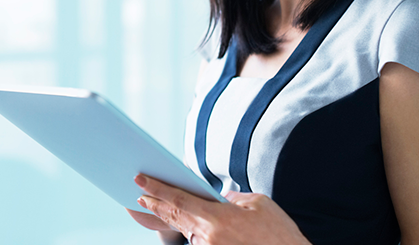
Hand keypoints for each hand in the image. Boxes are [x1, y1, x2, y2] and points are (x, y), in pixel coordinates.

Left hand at [134, 174, 310, 244]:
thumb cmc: (279, 234)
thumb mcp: (259, 204)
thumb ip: (234, 198)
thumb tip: (220, 199)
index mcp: (216, 219)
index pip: (178, 199)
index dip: (156, 189)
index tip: (139, 180)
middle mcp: (207, 238)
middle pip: (174, 217)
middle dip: (154, 204)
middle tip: (139, 195)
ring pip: (186, 231)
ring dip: (172, 218)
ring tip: (154, 206)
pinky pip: (199, 242)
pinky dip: (191, 231)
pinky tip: (187, 223)